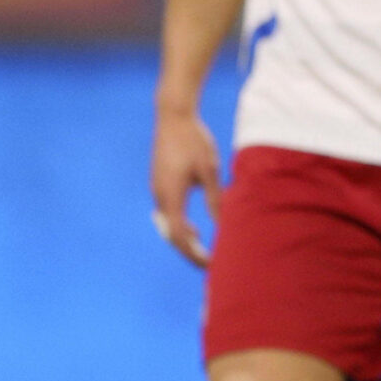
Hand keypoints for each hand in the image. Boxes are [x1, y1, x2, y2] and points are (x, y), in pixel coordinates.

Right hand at [150, 106, 221, 266]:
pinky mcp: (159, 183)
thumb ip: (215, 198)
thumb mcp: (210, 170)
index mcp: (171, 196)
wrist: (173, 116)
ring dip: (184, 239)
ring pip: (168, 225)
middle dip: (189, 251)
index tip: (210, 264)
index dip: (194, 253)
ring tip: (203, 250)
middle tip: (208, 264)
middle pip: (171, 235)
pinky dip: (179, 226)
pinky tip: (195, 228)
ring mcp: (156, 190)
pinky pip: (167, 214)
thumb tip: (223, 223)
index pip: (180, 236)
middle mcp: (159, 196)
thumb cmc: (194, 141)